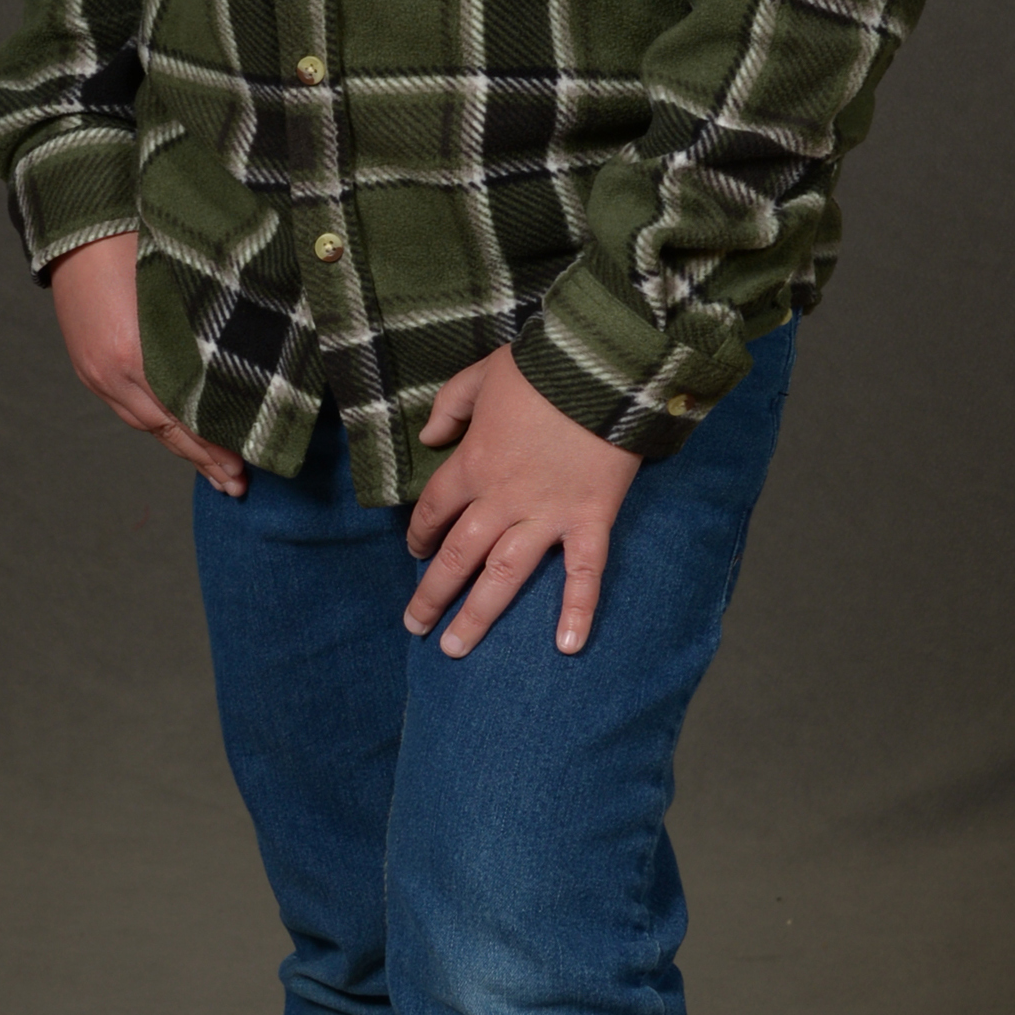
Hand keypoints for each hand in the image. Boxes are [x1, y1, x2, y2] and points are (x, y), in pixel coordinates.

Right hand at [50, 233, 246, 498]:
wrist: (78, 220)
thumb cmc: (138, 236)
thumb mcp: (179, 280)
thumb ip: (206, 323)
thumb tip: (245, 358)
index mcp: (135, 352)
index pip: (184, 414)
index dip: (214, 442)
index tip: (246, 463)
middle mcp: (111, 370)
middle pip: (164, 429)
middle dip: (201, 458)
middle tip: (236, 485)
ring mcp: (94, 370)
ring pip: (143, 423)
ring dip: (179, 447)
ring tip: (212, 470)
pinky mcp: (87, 364)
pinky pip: (125, 407)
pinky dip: (155, 425)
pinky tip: (175, 433)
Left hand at [404, 344, 639, 657]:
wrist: (602, 366)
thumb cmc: (540, 367)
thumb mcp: (482, 375)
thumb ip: (450, 407)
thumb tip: (428, 437)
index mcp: (472, 464)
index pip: (433, 510)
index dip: (419, 534)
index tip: (413, 553)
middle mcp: (501, 499)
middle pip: (457, 555)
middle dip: (432, 594)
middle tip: (415, 627)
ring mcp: (546, 514)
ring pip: (503, 575)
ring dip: (477, 615)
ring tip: (455, 648)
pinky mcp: (589, 519)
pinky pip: (584, 572)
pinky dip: (578, 610)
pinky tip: (568, 647)